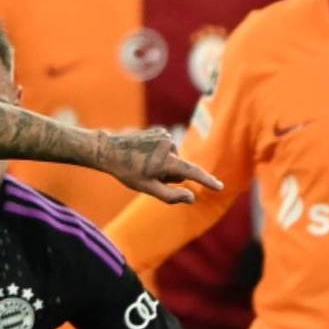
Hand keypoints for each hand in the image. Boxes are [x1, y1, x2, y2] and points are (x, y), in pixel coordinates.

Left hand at [97, 129, 222, 203]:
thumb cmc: (127, 171)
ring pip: (173, 158)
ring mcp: (164, 136)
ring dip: (162, 164)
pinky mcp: (160, 130)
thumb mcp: (147, 188)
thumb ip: (170, 195)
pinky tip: (144, 154)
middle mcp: (168, 145)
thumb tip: (192, 198)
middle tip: (148, 174)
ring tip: (143, 163)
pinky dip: (159, 154)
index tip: (219, 187)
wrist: (109, 150)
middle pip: (179, 168)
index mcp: (166, 161)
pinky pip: (167, 149)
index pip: (192, 173)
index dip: (207, 181)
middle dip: (169, 174)